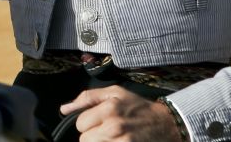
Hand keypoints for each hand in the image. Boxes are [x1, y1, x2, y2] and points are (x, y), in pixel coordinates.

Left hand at [59, 86, 178, 141]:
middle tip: (104, 131)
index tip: (97, 121)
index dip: (87, 123)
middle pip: (85, 140)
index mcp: (109, 109)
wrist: (166, 125)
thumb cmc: (138, 107)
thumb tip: (64, 109)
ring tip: (111, 138)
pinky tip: (115, 141)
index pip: (80, 124)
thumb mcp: (114, 93)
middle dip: (92, 136)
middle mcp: (114, 127)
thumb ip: (87, 98)